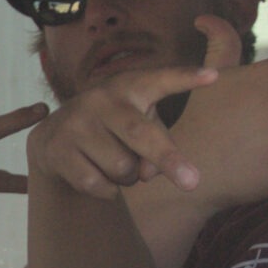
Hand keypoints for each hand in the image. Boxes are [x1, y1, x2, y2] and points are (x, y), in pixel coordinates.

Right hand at [26, 63, 215, 198]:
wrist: (54, 138)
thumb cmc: (114, 130)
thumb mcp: (140, 123)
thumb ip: (157, 144)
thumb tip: (148, 173)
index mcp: (130, 86)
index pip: (161, 80)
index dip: (185, 78)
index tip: (213, 77)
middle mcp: (102, 99)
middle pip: (141, 135)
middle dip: (168, 159)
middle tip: (193, 183)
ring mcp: (77, 123)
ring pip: (122, 168)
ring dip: (128, 178)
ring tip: (115, 163)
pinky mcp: (58, 149)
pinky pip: (98, 184)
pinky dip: (108, 190)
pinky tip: (97, 174)